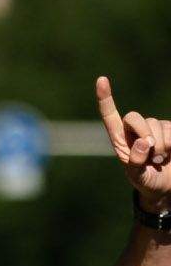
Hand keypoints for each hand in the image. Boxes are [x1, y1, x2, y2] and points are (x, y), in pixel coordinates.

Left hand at [96, 76, 170, 211]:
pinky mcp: (170, 128)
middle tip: (151, 155)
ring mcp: (154, 127)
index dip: (106, 99)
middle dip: (143, 133)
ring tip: (159, 159)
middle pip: (134, 117)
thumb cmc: (146, 181)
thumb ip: (136, 162)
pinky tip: (170, 153)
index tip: (101, 80)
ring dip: (160, 146)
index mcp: (120, 140)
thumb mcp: (138, 177)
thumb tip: (143, 142)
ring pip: (156, 125)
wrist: (166, 185)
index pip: (110, 116)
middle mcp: (135, 130)